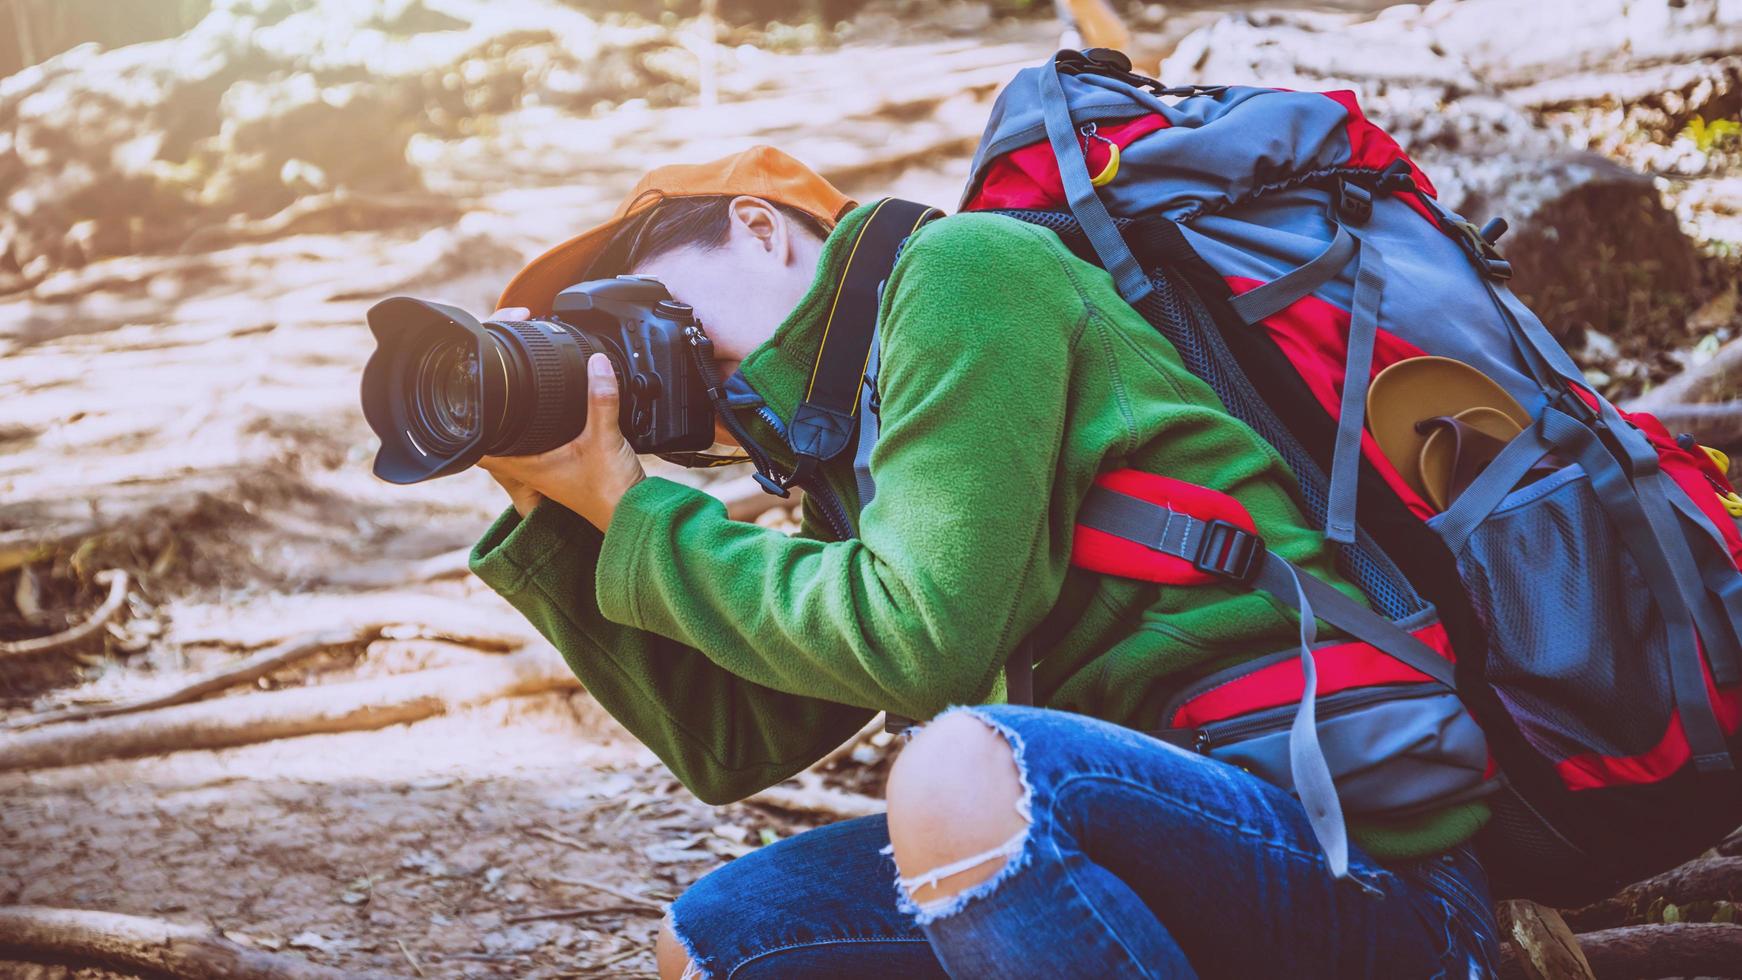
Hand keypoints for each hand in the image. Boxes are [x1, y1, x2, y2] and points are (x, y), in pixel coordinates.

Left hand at [478, 334, 645, 530]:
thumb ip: (601, 400)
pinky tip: (549, 422)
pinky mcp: (566, 471)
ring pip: (516, 449)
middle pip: (493, 448)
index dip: (471, 429)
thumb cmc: (612, 491)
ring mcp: (548, 474)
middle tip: (488, 396)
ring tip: (509, 404)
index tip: (469, 406)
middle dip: (489, 424)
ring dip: (510, 431)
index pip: (482, 451)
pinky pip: (539, 450)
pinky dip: (537, 435)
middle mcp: (533, 473)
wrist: (633, 515)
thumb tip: (597, 364)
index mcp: (529, 468)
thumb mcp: (606, 438)